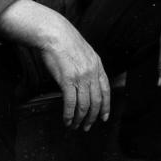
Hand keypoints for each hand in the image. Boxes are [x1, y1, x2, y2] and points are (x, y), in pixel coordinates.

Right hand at [0, 0, 109, 130]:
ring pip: (84, 105)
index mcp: (97, 64)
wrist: (54, 33)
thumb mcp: (85, 53)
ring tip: (75, 126)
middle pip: (96, 100)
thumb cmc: (66, 42)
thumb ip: (88, 67)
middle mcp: (91, 72)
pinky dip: (69, 115)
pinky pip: (70, 103)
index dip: (106, 105)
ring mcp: (80, 76)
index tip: (104, 117)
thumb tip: (86, 84)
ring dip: (80, 119)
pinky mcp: (67, 80)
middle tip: (87, 127)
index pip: (106, 89)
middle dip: (92, 116)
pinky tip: (66, 120)